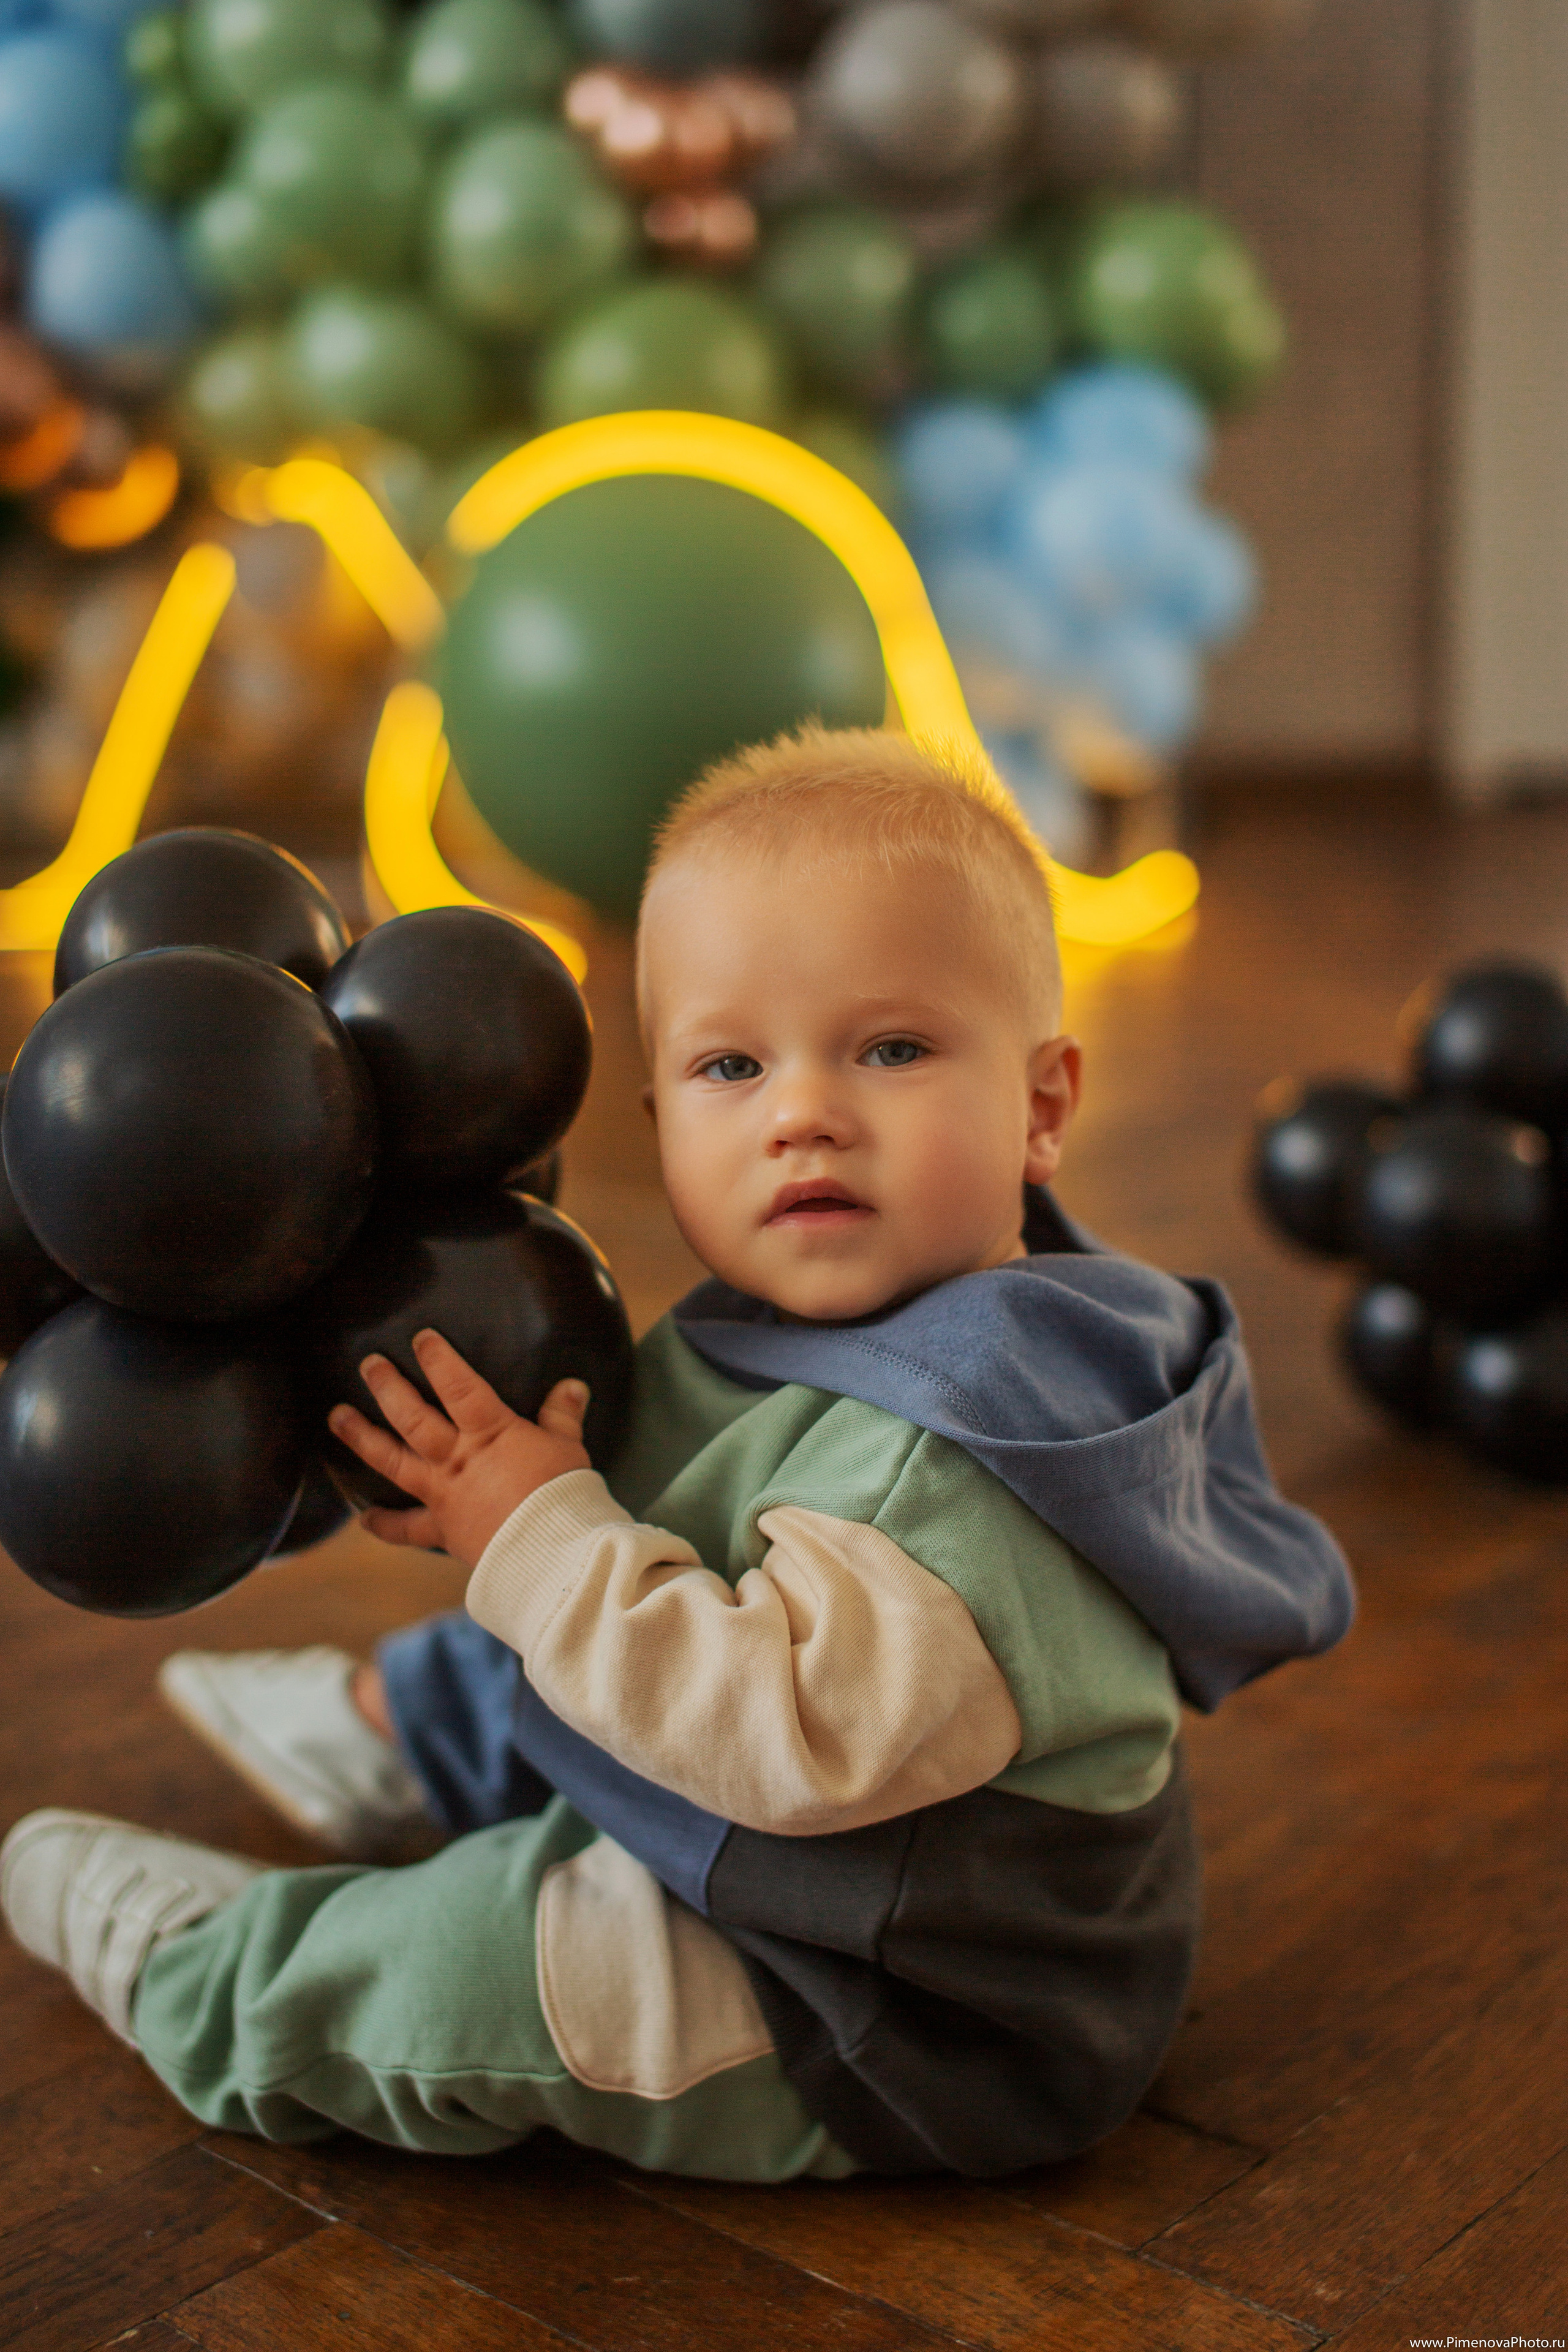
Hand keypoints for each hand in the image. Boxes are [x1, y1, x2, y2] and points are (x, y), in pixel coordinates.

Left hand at [327, 1328, 590, 1567]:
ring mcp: (443, 1493)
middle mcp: (457, 1458)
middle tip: (368, 1365)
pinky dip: (384, 1524)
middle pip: (412, 1416)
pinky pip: (406, 1528)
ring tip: (336, 1416)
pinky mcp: (442, 1529)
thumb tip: (573, 1385)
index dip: (439, 1359)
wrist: (551, 1552)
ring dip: (363, 1437)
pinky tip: (363, 1517)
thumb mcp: (568, 1448)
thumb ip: (563, 1415)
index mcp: (489, 1433)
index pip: (458, 1385)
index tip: (421, 1338)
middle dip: (388, 1387)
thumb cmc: (563, 1495)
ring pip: (394, 1460)